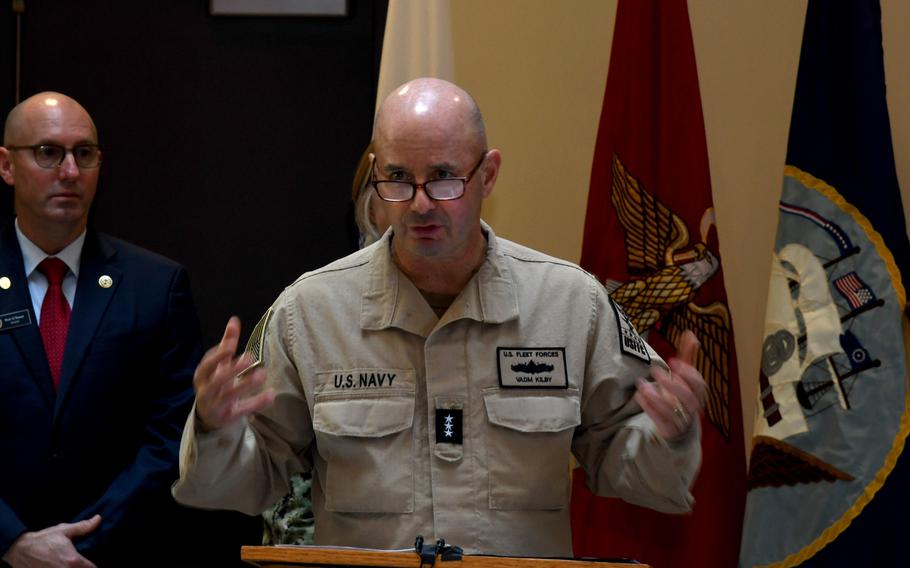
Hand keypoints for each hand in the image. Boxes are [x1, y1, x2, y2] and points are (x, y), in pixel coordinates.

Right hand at [2, 515, 100, 567]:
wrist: (19, 550)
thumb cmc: (43, 540)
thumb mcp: (63, 531)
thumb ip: (83, 527)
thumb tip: (98, 519)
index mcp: (73, 561)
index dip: (92, 566)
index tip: (90, 563)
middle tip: (81, 563)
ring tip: (70, 564)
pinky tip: (62, 566)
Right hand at [194, 316, 275, 430]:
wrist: (209, 415)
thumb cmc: (215, 383)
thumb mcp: (218, 365)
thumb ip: (227, 343)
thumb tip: (234, 320)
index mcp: (202, 375)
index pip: (208, 364)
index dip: (218, 355)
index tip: (231, 345)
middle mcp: (206, 390)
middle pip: (217, 380)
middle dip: (231, 369)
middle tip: (249, 357)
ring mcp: (216, 405)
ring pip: (229, 396)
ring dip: (245, 385)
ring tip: (262, 374)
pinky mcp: (228, 417)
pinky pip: (243, 410)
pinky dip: (257, 403)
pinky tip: (271, 395)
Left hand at [634, 330, 705, 439]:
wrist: (682, 427)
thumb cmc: (682, 395)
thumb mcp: (684, 377)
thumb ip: (687, 356)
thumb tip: (690, 333)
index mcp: (698, 394)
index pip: (699, 385)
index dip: (689, 374)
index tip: (674, 362)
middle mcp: (692, 408)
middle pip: (688, 398)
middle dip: (672, 384)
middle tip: (655, 371)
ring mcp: (681, 420)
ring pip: (672, 412)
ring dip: (656, 398)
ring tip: (641, 385)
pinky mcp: (669, 430)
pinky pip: (660, 421)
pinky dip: (649, 408)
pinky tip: (639, 396)